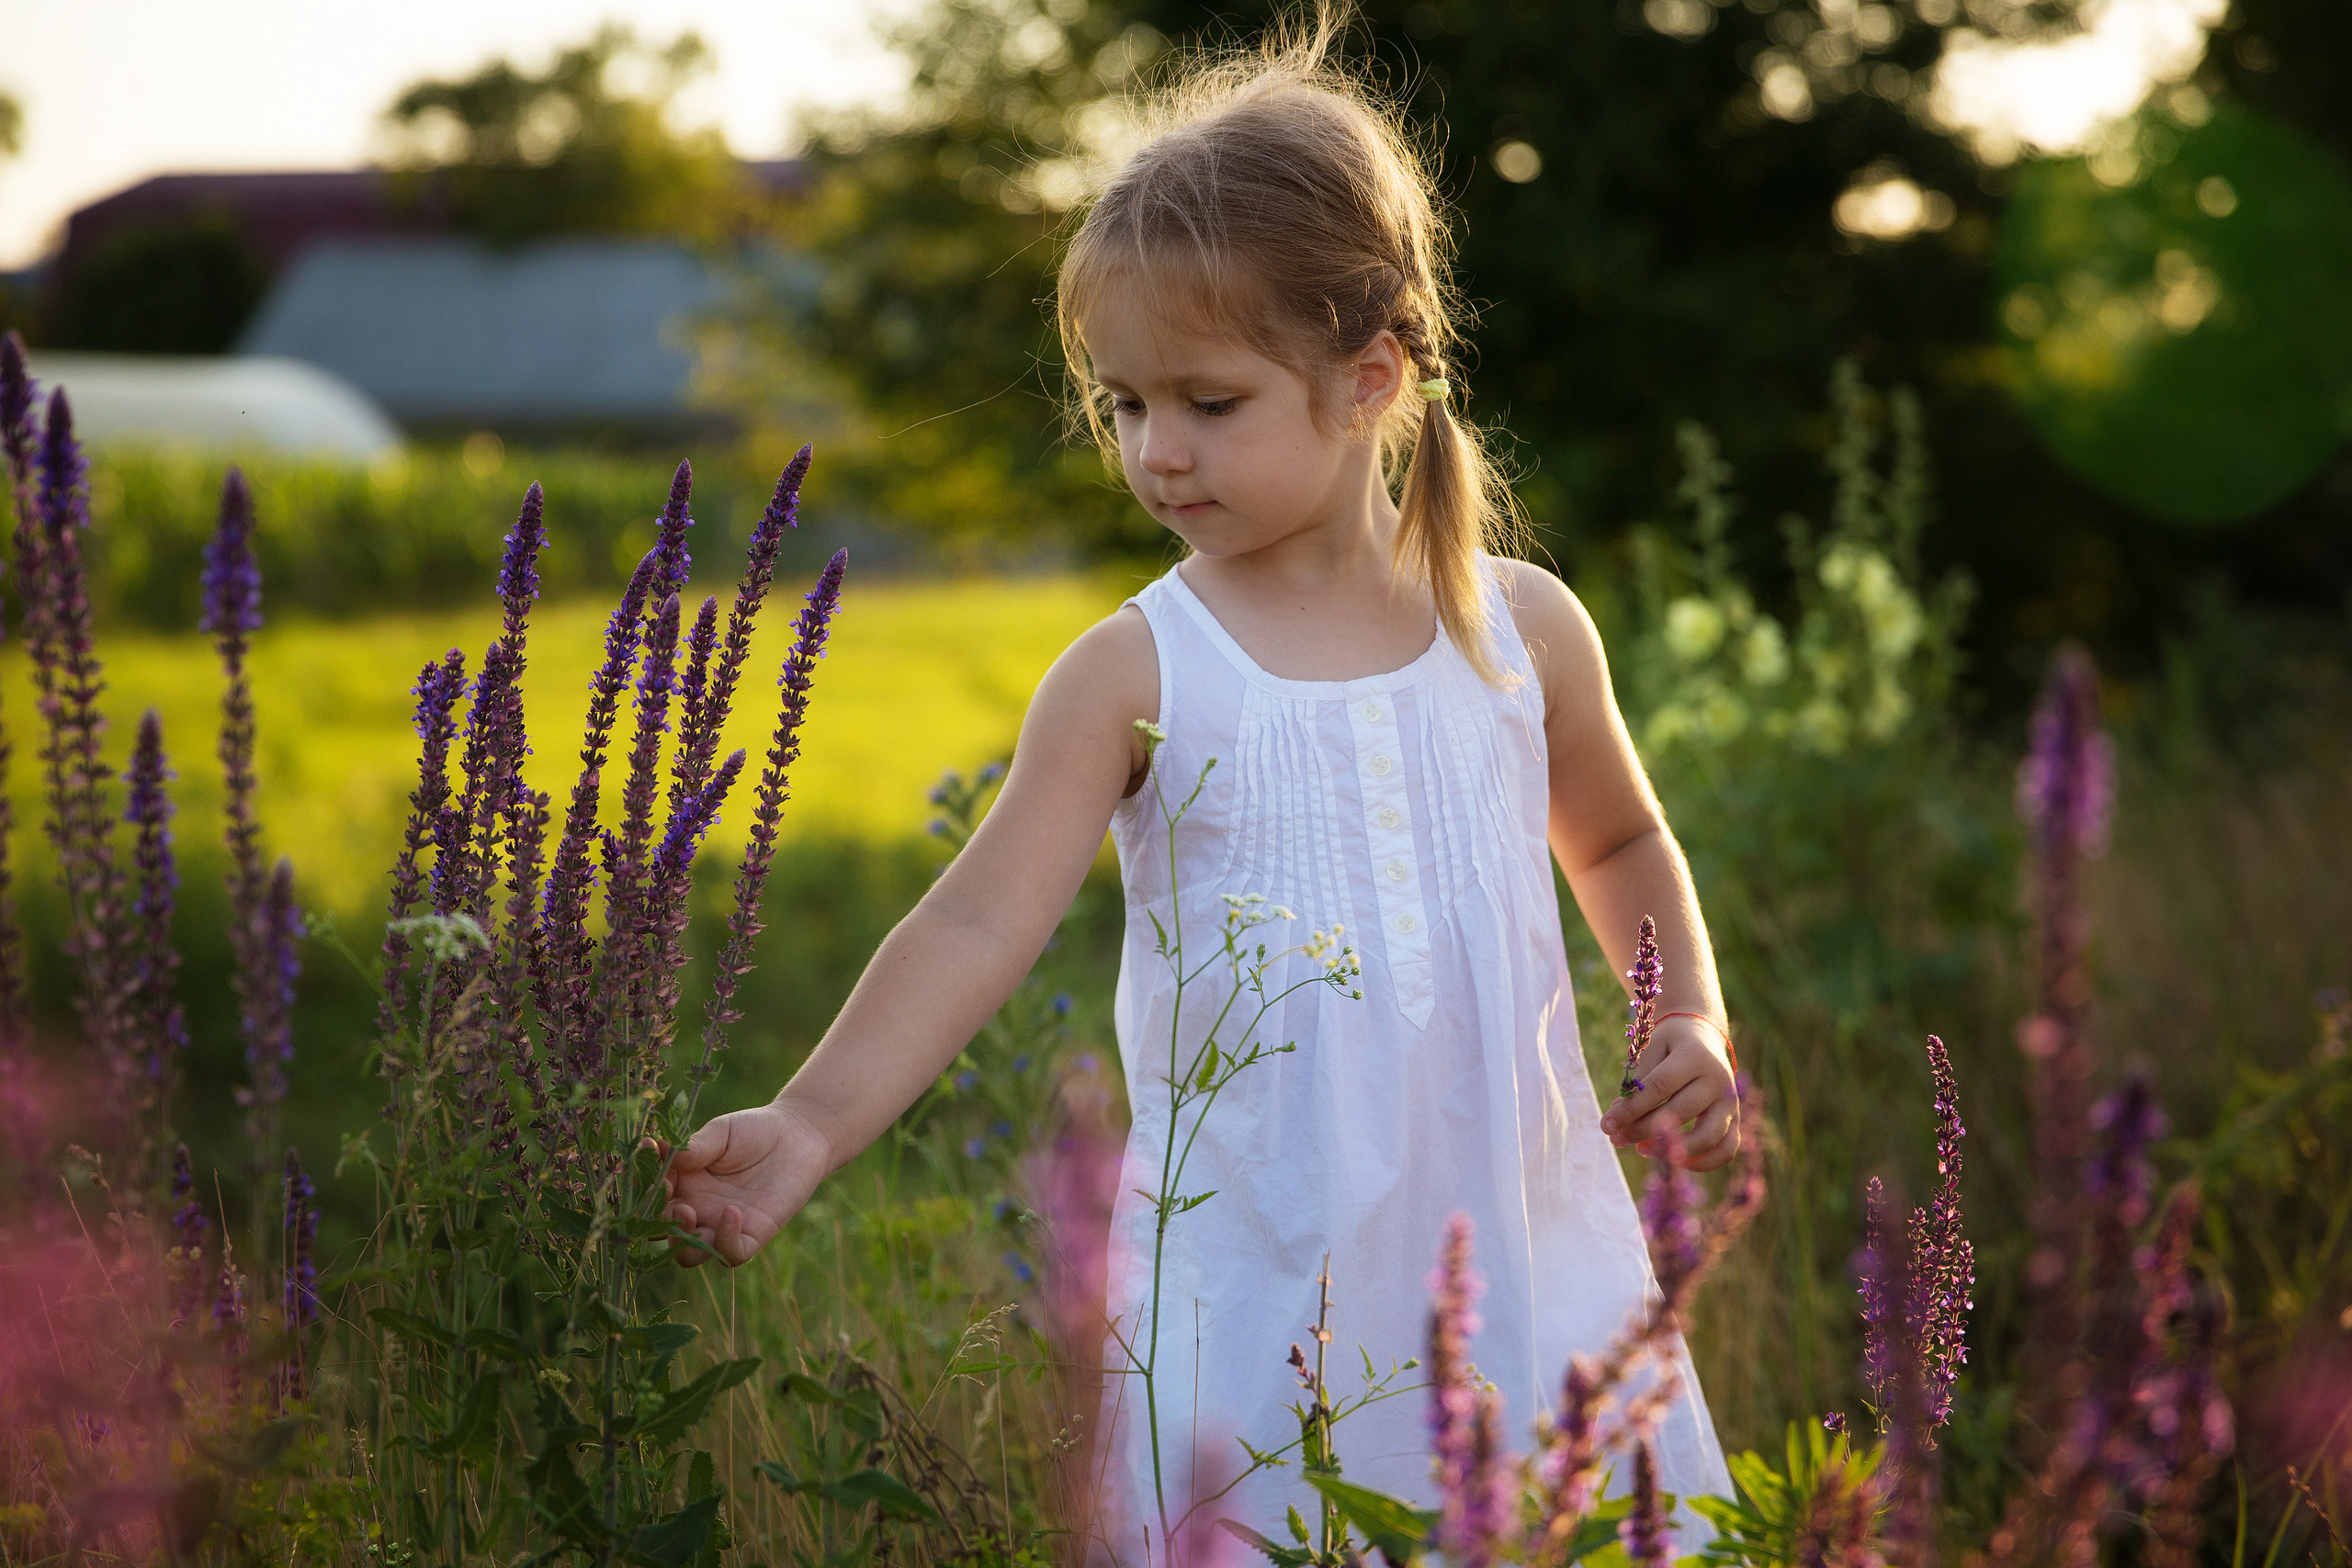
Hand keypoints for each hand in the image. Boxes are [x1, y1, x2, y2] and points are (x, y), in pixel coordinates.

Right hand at [662, 1097, 833, 1266]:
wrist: (799, 1135)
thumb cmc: (755, 1131)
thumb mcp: (722, 1133)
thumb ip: (695, 1146)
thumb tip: (660, 1150)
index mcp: (681, 1184)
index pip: (651, 1196)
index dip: (643, 1186)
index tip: (646, 1162)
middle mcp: (696, 1209)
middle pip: (662, 1231)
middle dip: (656, 1220)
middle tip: (668, 1195)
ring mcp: (720, 1226)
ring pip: (688, 1254)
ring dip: (682, 1240)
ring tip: (689, 1212)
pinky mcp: (751, 1236)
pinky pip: (730, 1253)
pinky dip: (725, 1241)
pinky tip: (732, 1212)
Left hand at [1600, 1016, 1738, 1170]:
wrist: (1702, 1035)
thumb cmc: (1668, 1046)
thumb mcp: (1649, 1052)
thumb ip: (1635, 1086)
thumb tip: (1617, 1126)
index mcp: (1695, 1056)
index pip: (1660, 1086)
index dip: (1631, 1109)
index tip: (1606, 1124)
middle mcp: (1718, 1079)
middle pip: (1680, 1112)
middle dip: (1643, 1130)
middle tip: (1618, 1138)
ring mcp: (1730, 1101)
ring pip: (1708, 1137)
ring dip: (1672, 1150)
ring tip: (1641, 1149)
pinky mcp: (1735, 1119)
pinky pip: (1726, 1149)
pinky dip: (1703, 1162)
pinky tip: (1674, 1160)